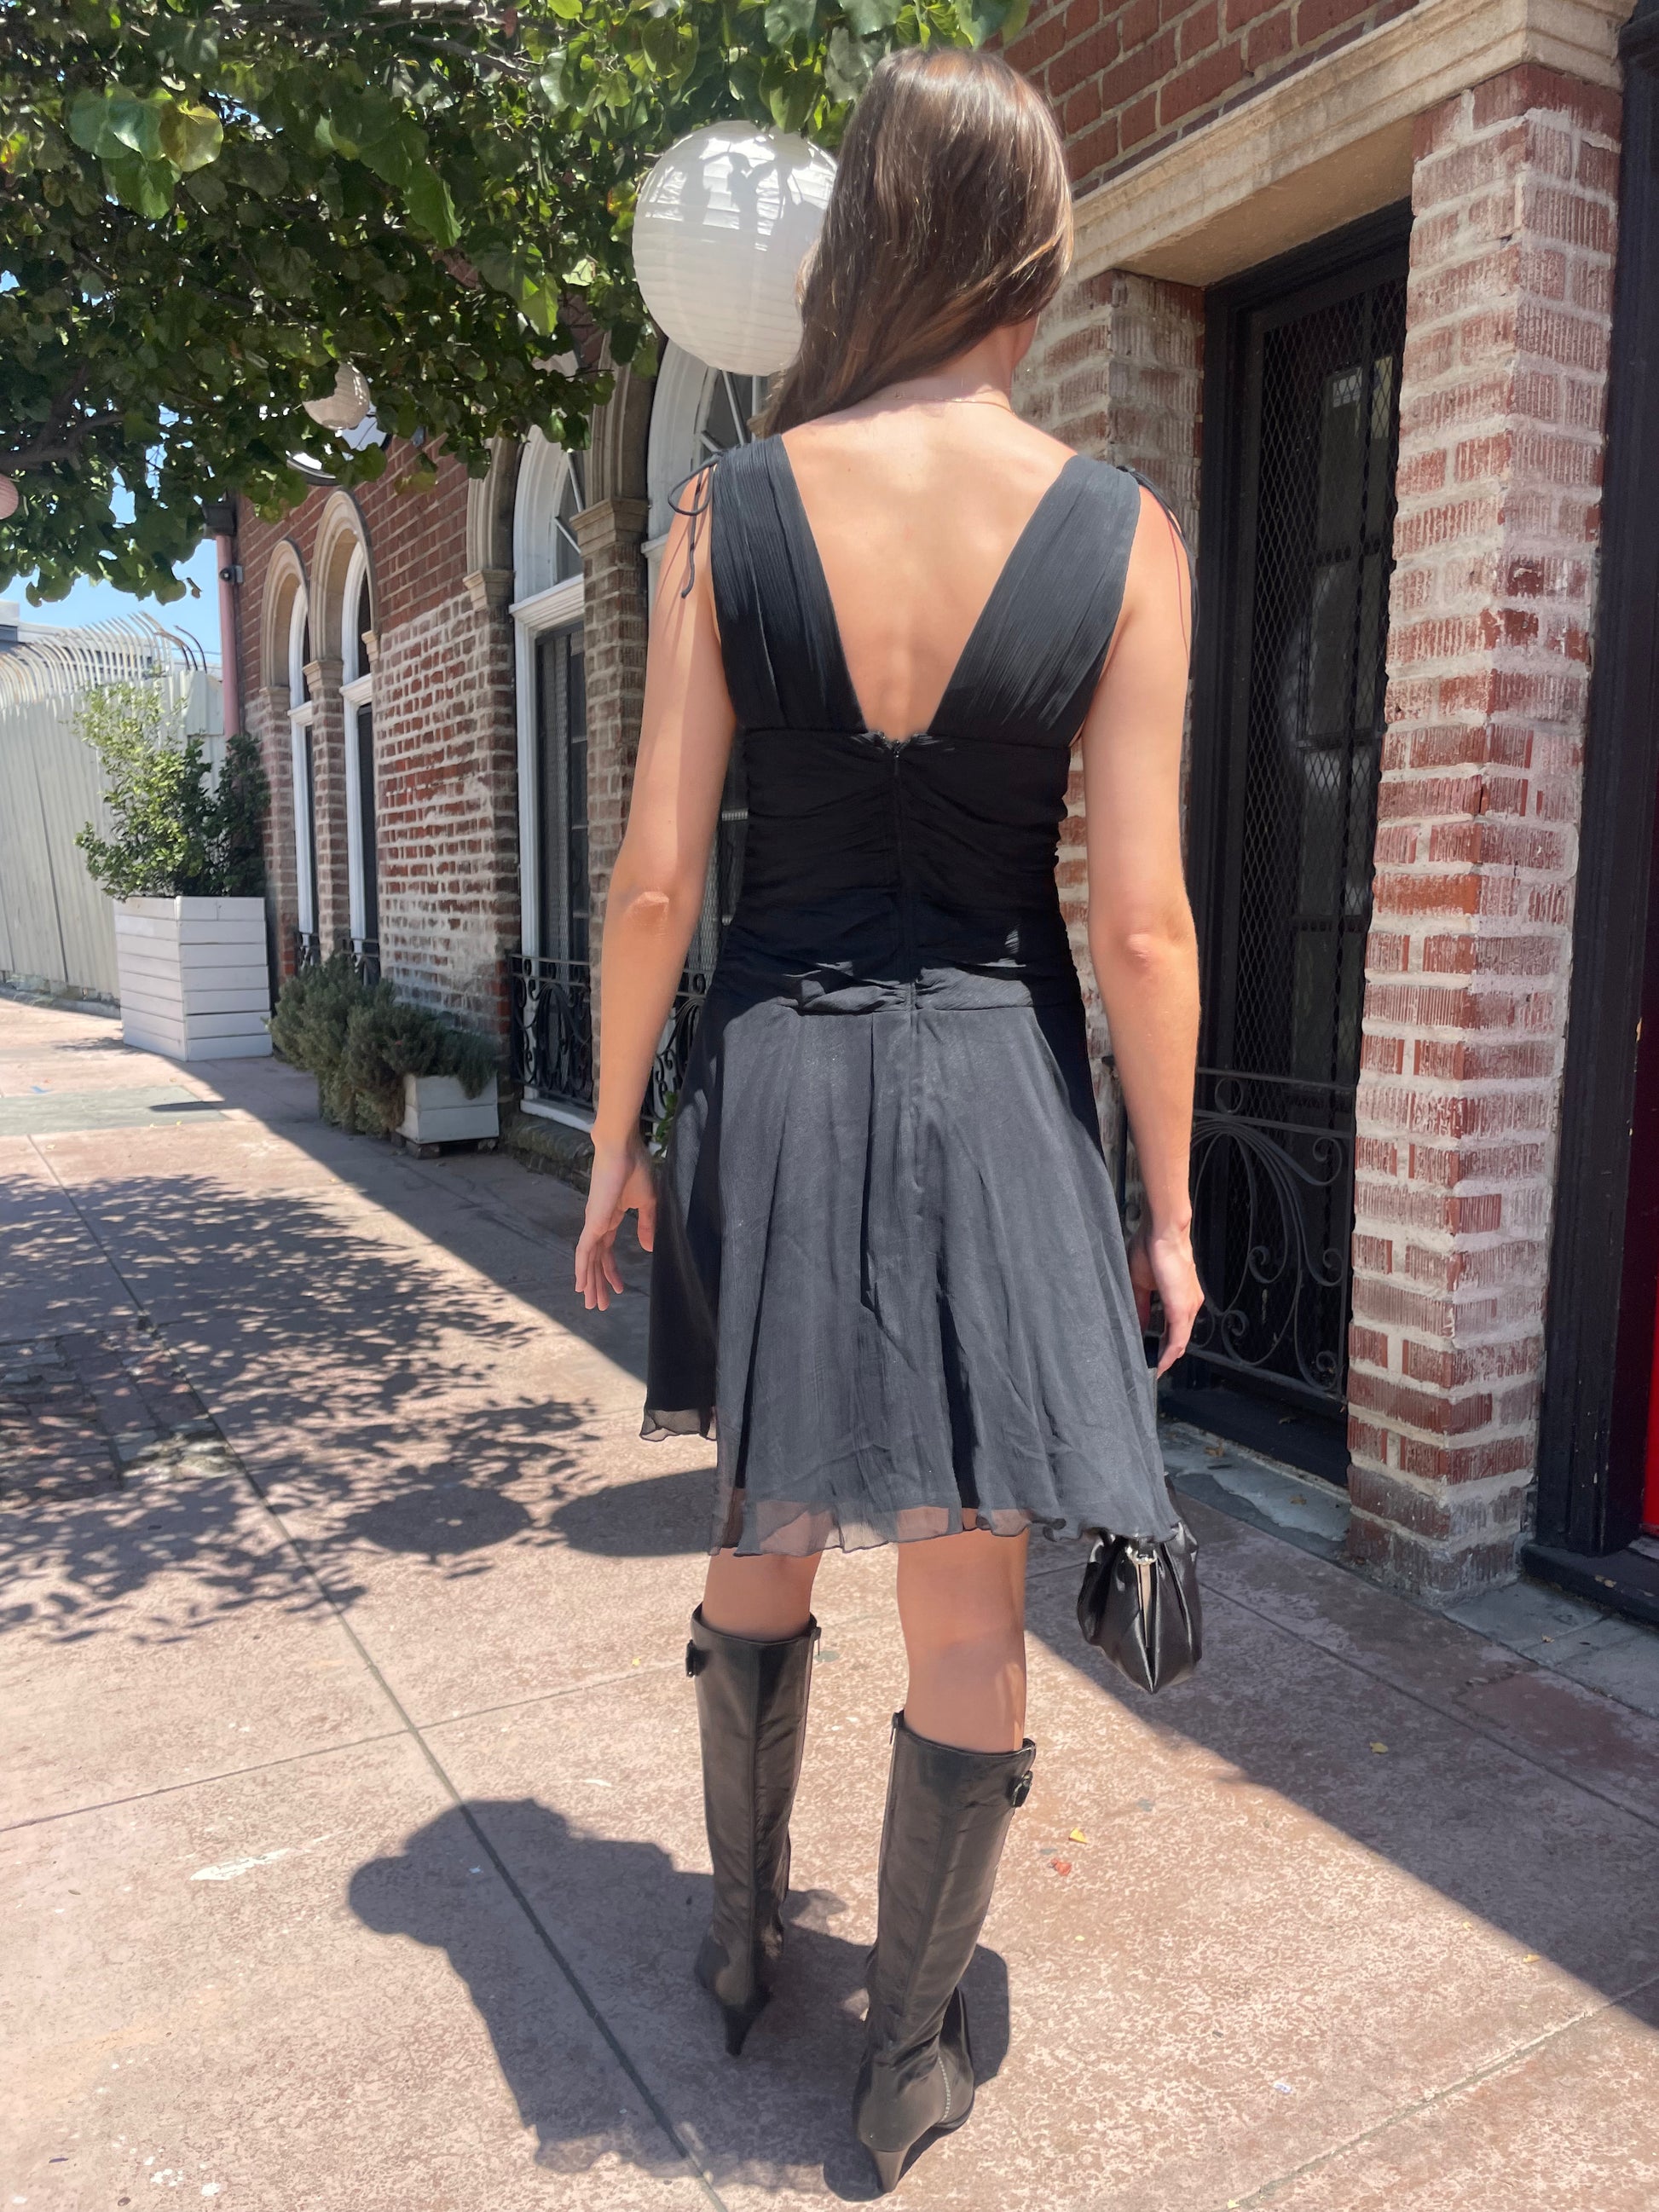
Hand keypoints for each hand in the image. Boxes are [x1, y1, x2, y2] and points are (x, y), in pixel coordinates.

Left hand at [574, 1130, 656, 1311]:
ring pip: (587, 1261)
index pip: (607, 1251)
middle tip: (598, 1306)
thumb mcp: (649, 1203)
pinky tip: (581, 1285)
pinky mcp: (592, 1222)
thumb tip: (650, 1249)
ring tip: (591, 1304)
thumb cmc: (636, 1168)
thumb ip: (648, 1227)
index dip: (611, 1271)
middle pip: (595, 1261)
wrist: (622, 1149)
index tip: (619, 1289)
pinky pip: (583, 1251)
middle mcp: (599, 1223)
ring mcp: (593, 1223)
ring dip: (589, 1283)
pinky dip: (581, 1269)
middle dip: (598, 1284)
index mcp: (612, 1217)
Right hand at [1128, 1221, 1202, 1376]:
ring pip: (1180, 1342)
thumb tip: (1138, 1325)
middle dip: (1165, 1355)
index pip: (1173, 1327)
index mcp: (1179, 1297)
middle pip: (1179, 1338)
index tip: (1149, 1354)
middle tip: (1149, 1367)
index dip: (1162, 1343)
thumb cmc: (1151, 1248)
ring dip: (1167, 1358)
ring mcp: (1189, 1308)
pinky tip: (1160, 1365)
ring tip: (1153, 1370)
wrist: (1163, 1232)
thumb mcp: (1141, 1283)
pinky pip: (1178, 1339)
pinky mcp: (1183, 1309)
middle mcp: (1189, 1305)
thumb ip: (1141, 1306)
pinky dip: (1169, 1354)